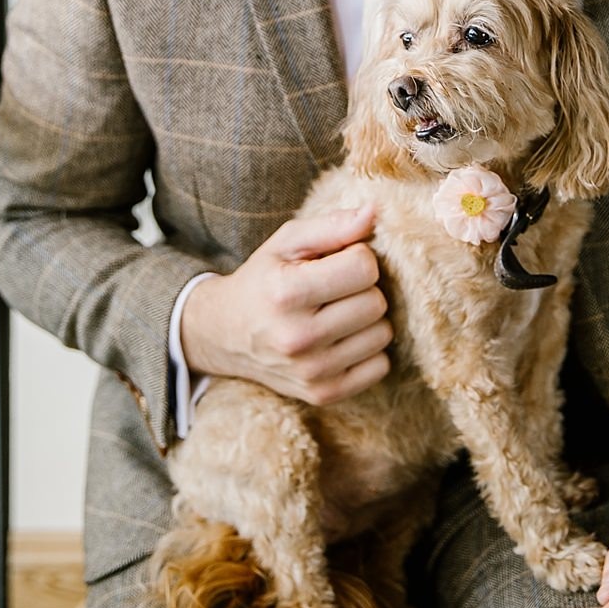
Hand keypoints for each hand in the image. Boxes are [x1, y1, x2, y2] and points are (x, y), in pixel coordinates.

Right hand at [180, 205, 392, 404]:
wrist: (225, 334)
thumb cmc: (264, 279)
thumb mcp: (287, 242)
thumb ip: (332, 225)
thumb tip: (374, 213)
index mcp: (286, 292)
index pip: (364, 267)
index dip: (357, 256)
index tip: (337, 260)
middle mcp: (298, 337)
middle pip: (376, 302)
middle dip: (363, 288)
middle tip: (336, 288)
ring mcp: (311, 372)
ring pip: (383, 334)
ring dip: (367, 319)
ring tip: (337, 312)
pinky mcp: (323, 394)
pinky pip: (380, 366)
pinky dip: (367, 350)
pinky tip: (341, 338)